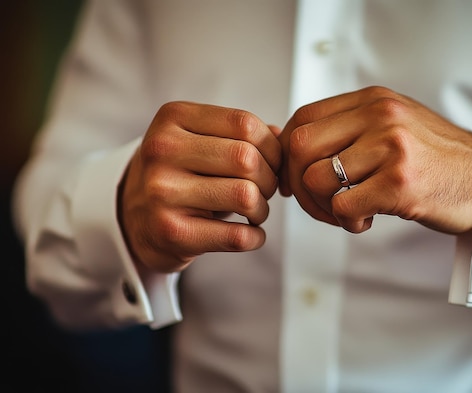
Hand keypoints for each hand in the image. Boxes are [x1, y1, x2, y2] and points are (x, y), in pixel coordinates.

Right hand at [119, 101, 280, 272]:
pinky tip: (250, 234)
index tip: (272, 164)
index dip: (272, 147)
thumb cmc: (180, 175)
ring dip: (262, 209)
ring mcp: (162, 192)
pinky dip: (255, 237)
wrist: (132, 218)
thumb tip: (283, 137)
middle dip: (269, 179)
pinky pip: (237, 235)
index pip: (245, 124)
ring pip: (246, 195)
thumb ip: (242, 135)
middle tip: (264, 191)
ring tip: (254, 212)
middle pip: (247, 159)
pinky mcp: (171, 232)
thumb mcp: (200, 142)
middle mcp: (162, 151)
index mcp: (173, 118)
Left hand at [278, 86, 471, 233]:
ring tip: (347, 212)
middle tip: (317, 202)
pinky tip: (366, 220)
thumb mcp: (393, 125)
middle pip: (301, 147)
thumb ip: (350, 128)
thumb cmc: (433, 158)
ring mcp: (391, 148)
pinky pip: (343, 207)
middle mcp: (380, 116)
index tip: (295, 176)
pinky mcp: (399, 183)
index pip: (304, 118)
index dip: (288, 152)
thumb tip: (293, 147)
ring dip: (322, 207)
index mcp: (373, 100)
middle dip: (297, 183)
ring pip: (317, 179)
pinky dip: (346, 222)